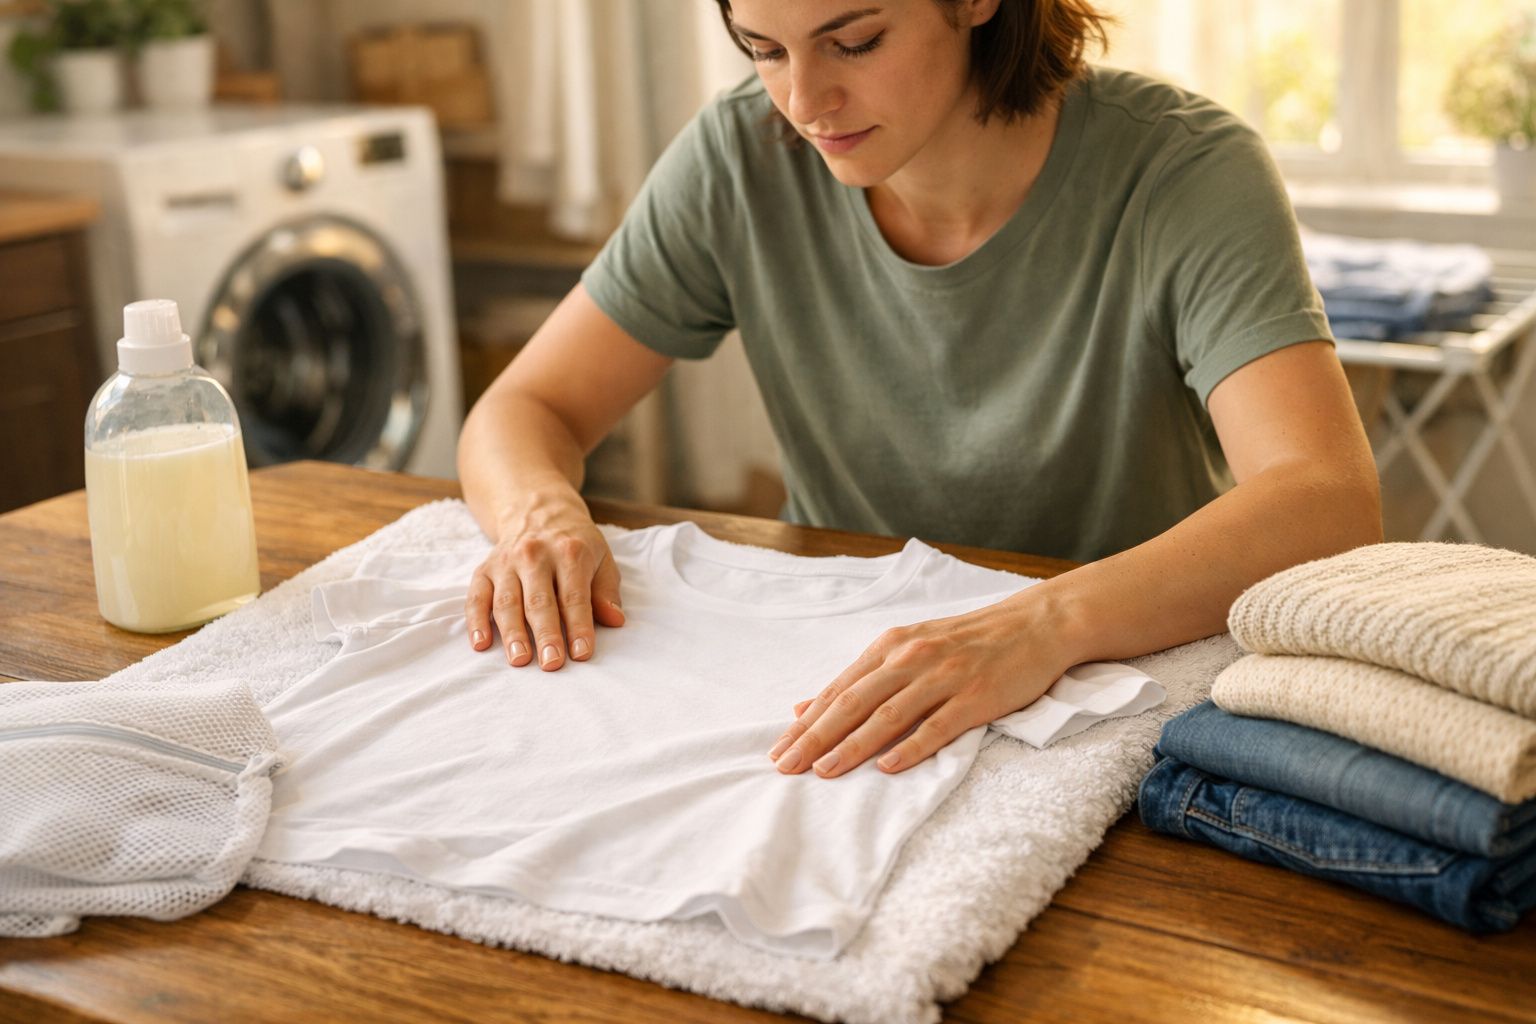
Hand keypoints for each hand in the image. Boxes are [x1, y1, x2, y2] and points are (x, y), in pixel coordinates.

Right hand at [465, 503, 624, 669]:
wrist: (537, 510)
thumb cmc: (575, 543)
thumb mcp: (601, 557)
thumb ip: (606, 590)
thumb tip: (615, 620)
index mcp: (569, 552)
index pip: (574, 596)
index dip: (579, 626)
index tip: (582, 653)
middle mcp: (534, 555)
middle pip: (539, 601)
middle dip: (546, 634)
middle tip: (552, 664)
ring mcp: (506, 562)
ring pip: (507, 602)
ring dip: (512, 633)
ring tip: (519, 660)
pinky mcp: (484, 569)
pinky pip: (476, 597)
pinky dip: (476, 621)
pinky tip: (481, 644)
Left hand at [768, 596, 1071, 777]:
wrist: (1033, 624)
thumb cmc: (966, 642)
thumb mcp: (907, 649)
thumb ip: (861, 679)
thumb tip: (805, 707)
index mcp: (891, 647)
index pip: (838, 691)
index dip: (806, 722)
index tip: (777, 750)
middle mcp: (911, 659)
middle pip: (853, 703)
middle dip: (816, 737)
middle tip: (786, 767)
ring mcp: (943, 677)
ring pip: (888, 715)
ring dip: (853, 745)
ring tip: (824, 771)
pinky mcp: (975, 696)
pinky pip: (937, 725)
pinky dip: (910, 746)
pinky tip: (888, 766)